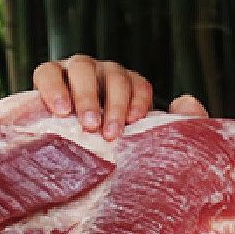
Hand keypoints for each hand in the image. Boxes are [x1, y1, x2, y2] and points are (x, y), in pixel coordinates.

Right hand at [33, 55, 208, 137]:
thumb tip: (187, 102)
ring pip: (82, 68)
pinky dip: (54, 88)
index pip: (137, 83)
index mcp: (125, 88)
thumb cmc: (103, 153)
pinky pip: (48, 72)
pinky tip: (60, 112)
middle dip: (114, 103)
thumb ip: (174, 123)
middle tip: (109, 133)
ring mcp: (73, 72)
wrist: (59, 165)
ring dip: (86, 96)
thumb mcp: (139, 142)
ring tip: (87, 125)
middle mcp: (101, 75)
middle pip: (112, 75)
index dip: (138, 99)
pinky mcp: (47, 76)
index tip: (135, 123)